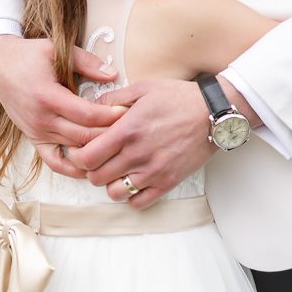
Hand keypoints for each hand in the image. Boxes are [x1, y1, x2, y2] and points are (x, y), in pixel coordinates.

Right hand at [0, 34, 123, 177]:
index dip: (110, 116)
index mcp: (47, 96)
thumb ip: (86, 62)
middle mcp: (41, 119)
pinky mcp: (33, 139)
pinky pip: (54, 161)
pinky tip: (91, 165)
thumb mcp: (56, 50)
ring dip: (95, 150)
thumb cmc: (28, 55)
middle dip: (109, 134)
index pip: (86, 115)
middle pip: (83, 136)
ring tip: (118, 145)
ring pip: (72, 150)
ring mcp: (36, 132)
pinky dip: (73, 167)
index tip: (128, 111)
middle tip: (130, 129)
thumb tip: (112, 74)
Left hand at [70, 79, 214, 209]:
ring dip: (111, 183)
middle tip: (99, 159)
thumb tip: (91, 107)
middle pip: (97, 177)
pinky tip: (135, 180)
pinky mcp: (168, 182)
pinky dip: (132, 196)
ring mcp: (154, 171)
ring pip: (115, 193)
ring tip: (118, 169)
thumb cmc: (178, 97)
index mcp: (128, 129)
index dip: (79, 155)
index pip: (88, 157)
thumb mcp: (143, 88)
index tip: (82, 150)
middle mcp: (138, 153)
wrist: (212, 112)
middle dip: (93, 169)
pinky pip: (139, 203)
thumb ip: (113, 99)